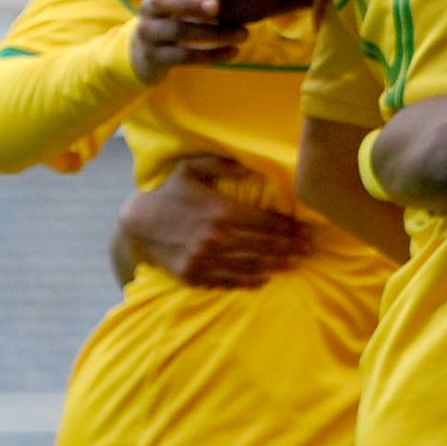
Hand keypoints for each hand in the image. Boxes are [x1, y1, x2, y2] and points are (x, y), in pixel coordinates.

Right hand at [119, 154, 311, 288]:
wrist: (136, 225)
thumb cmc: (169, 194)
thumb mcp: (191, 169)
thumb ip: (221, 165)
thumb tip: (250, 167)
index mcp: (222, 211)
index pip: (266, 222)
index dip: (290, 228)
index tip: (306, 231)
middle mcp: (217, 238)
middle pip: (265, 245)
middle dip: (291, 247)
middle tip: (309, 249)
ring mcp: (206, 260)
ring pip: (252, 265)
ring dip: (277, 265)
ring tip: (295, 263)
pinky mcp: (196, 276)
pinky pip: (230, 281)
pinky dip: (251, 280)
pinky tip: (266, 277)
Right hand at [130, 0, 245, 82]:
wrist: (148, 51)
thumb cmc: (181, 15)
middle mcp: (149, 7)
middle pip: (163, 1)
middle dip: (191, 3)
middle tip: (218, 7)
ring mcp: (148, 32)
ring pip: (178, 31)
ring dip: (214, 34)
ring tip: (244, 34)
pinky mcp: (154, 57)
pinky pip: (184, 56)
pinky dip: (212, 55)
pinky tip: (235, 51)